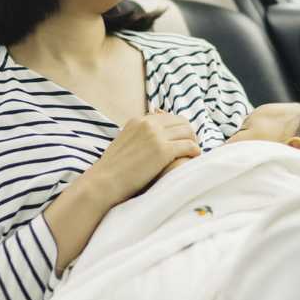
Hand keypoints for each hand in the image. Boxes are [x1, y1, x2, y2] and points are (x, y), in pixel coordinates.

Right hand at [85, 108, 200, 206]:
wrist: (104, 182)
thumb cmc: (113, 170)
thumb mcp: (125, 144)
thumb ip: (139, 138)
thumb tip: (152, 143)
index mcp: (138, 120)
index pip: (168, 117)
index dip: (178, 128)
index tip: (182, 139)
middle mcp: (148, 124)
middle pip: (181, 122)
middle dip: (189, 134)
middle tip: (192, 148)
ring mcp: (156, 136)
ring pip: (188, 132)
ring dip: (194, 142)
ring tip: (194, 155)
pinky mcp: (163, 150)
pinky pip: (189, 146)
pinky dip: (195, 152)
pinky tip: (194, 159)